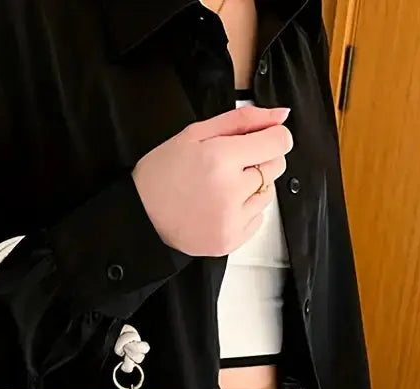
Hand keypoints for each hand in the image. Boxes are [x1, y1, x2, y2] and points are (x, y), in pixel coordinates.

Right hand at [132, 105, 292, 256]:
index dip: (271, 136)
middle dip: (258, 160)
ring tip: (221, 189)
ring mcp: (230, 220)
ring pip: (268, 193)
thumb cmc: (161, 174)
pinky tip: (219, 207)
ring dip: (251, 187)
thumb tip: (280, 116)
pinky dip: (244, 211)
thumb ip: (241, 121)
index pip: (279, 142)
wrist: (139, 216)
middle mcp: (229, 192)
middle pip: (276, 166)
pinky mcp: (230, 241)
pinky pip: (258, 219)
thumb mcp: (194, 135)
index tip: (259, 140)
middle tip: (228, 166)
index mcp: (220, 159)